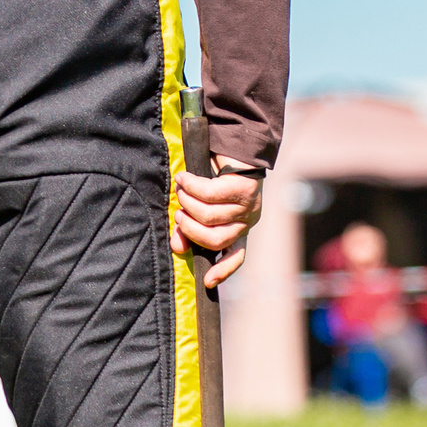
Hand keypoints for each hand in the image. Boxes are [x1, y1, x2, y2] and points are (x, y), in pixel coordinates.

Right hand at [172, 166, 262, 287]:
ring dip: (188, 201)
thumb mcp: (198, 206)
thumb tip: (177, 247)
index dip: (223, 270)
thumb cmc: (212, 177)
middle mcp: (247, 221)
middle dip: (190, 227)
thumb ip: (189, 228)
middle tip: (178, 213)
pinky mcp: (245, 187)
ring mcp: (249, 205)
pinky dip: (191, 185)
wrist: (231, 145)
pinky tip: (183, 178)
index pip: (236, 256)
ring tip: (181, 189)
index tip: (208, 282)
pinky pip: (209, 193)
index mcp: (238, 229)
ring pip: (210, 215)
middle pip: (215, 239)